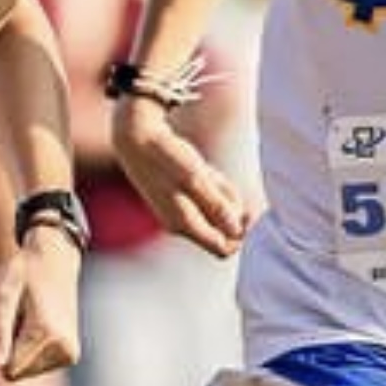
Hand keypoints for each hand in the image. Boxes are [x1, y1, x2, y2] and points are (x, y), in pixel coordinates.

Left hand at [0, 232, 81, 380]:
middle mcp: (64, 348)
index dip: (1, 347)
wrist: (55, 260)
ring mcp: (71, 353)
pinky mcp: (72, 355)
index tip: (11, 319)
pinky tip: (40, 322)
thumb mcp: (3, 295)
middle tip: (21, 317)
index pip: (10, 370)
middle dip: (11, 348)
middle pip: (18, 372)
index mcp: (46, 334)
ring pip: (27, 370)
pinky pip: (38, 366)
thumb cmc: (23, 274)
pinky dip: (33, 348)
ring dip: (21, 347)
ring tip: (31, 317)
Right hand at [112, 98, 250, 257]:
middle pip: (222, 230)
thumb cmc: (166, 156)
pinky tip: (204, 169)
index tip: (249, 211)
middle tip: (221, 182)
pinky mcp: (177, 199)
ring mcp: (178, 213)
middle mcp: (180, 225)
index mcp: (184, 225)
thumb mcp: (196, 179)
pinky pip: (207, 199)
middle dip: (231, 208)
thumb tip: (237, 232)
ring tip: (207, 171)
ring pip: (216, 212)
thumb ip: (217, 206)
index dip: (241, 235)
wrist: (137, 136)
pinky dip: (212, 186)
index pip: (222, 249)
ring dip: (221, 193)